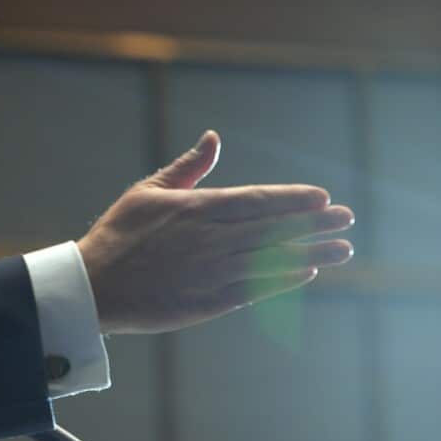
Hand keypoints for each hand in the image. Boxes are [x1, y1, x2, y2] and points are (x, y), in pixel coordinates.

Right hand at [77, 130, 353, 334]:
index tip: (323, 197)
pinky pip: (256, 289)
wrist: (93, 288)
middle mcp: (210, 240)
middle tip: (347, 219)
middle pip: (273, 230)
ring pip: (272, 260)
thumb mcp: (147, 193)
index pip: (257, 200)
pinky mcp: (207, 302)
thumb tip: (214, 138)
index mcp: (197, 209)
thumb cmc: (117, 236)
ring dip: (311, 252)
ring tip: (344, 248)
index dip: (293, 199)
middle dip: (314, 223)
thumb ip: (187, 168)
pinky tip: (307, 272)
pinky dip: (284, 280)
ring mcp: (211, 272)